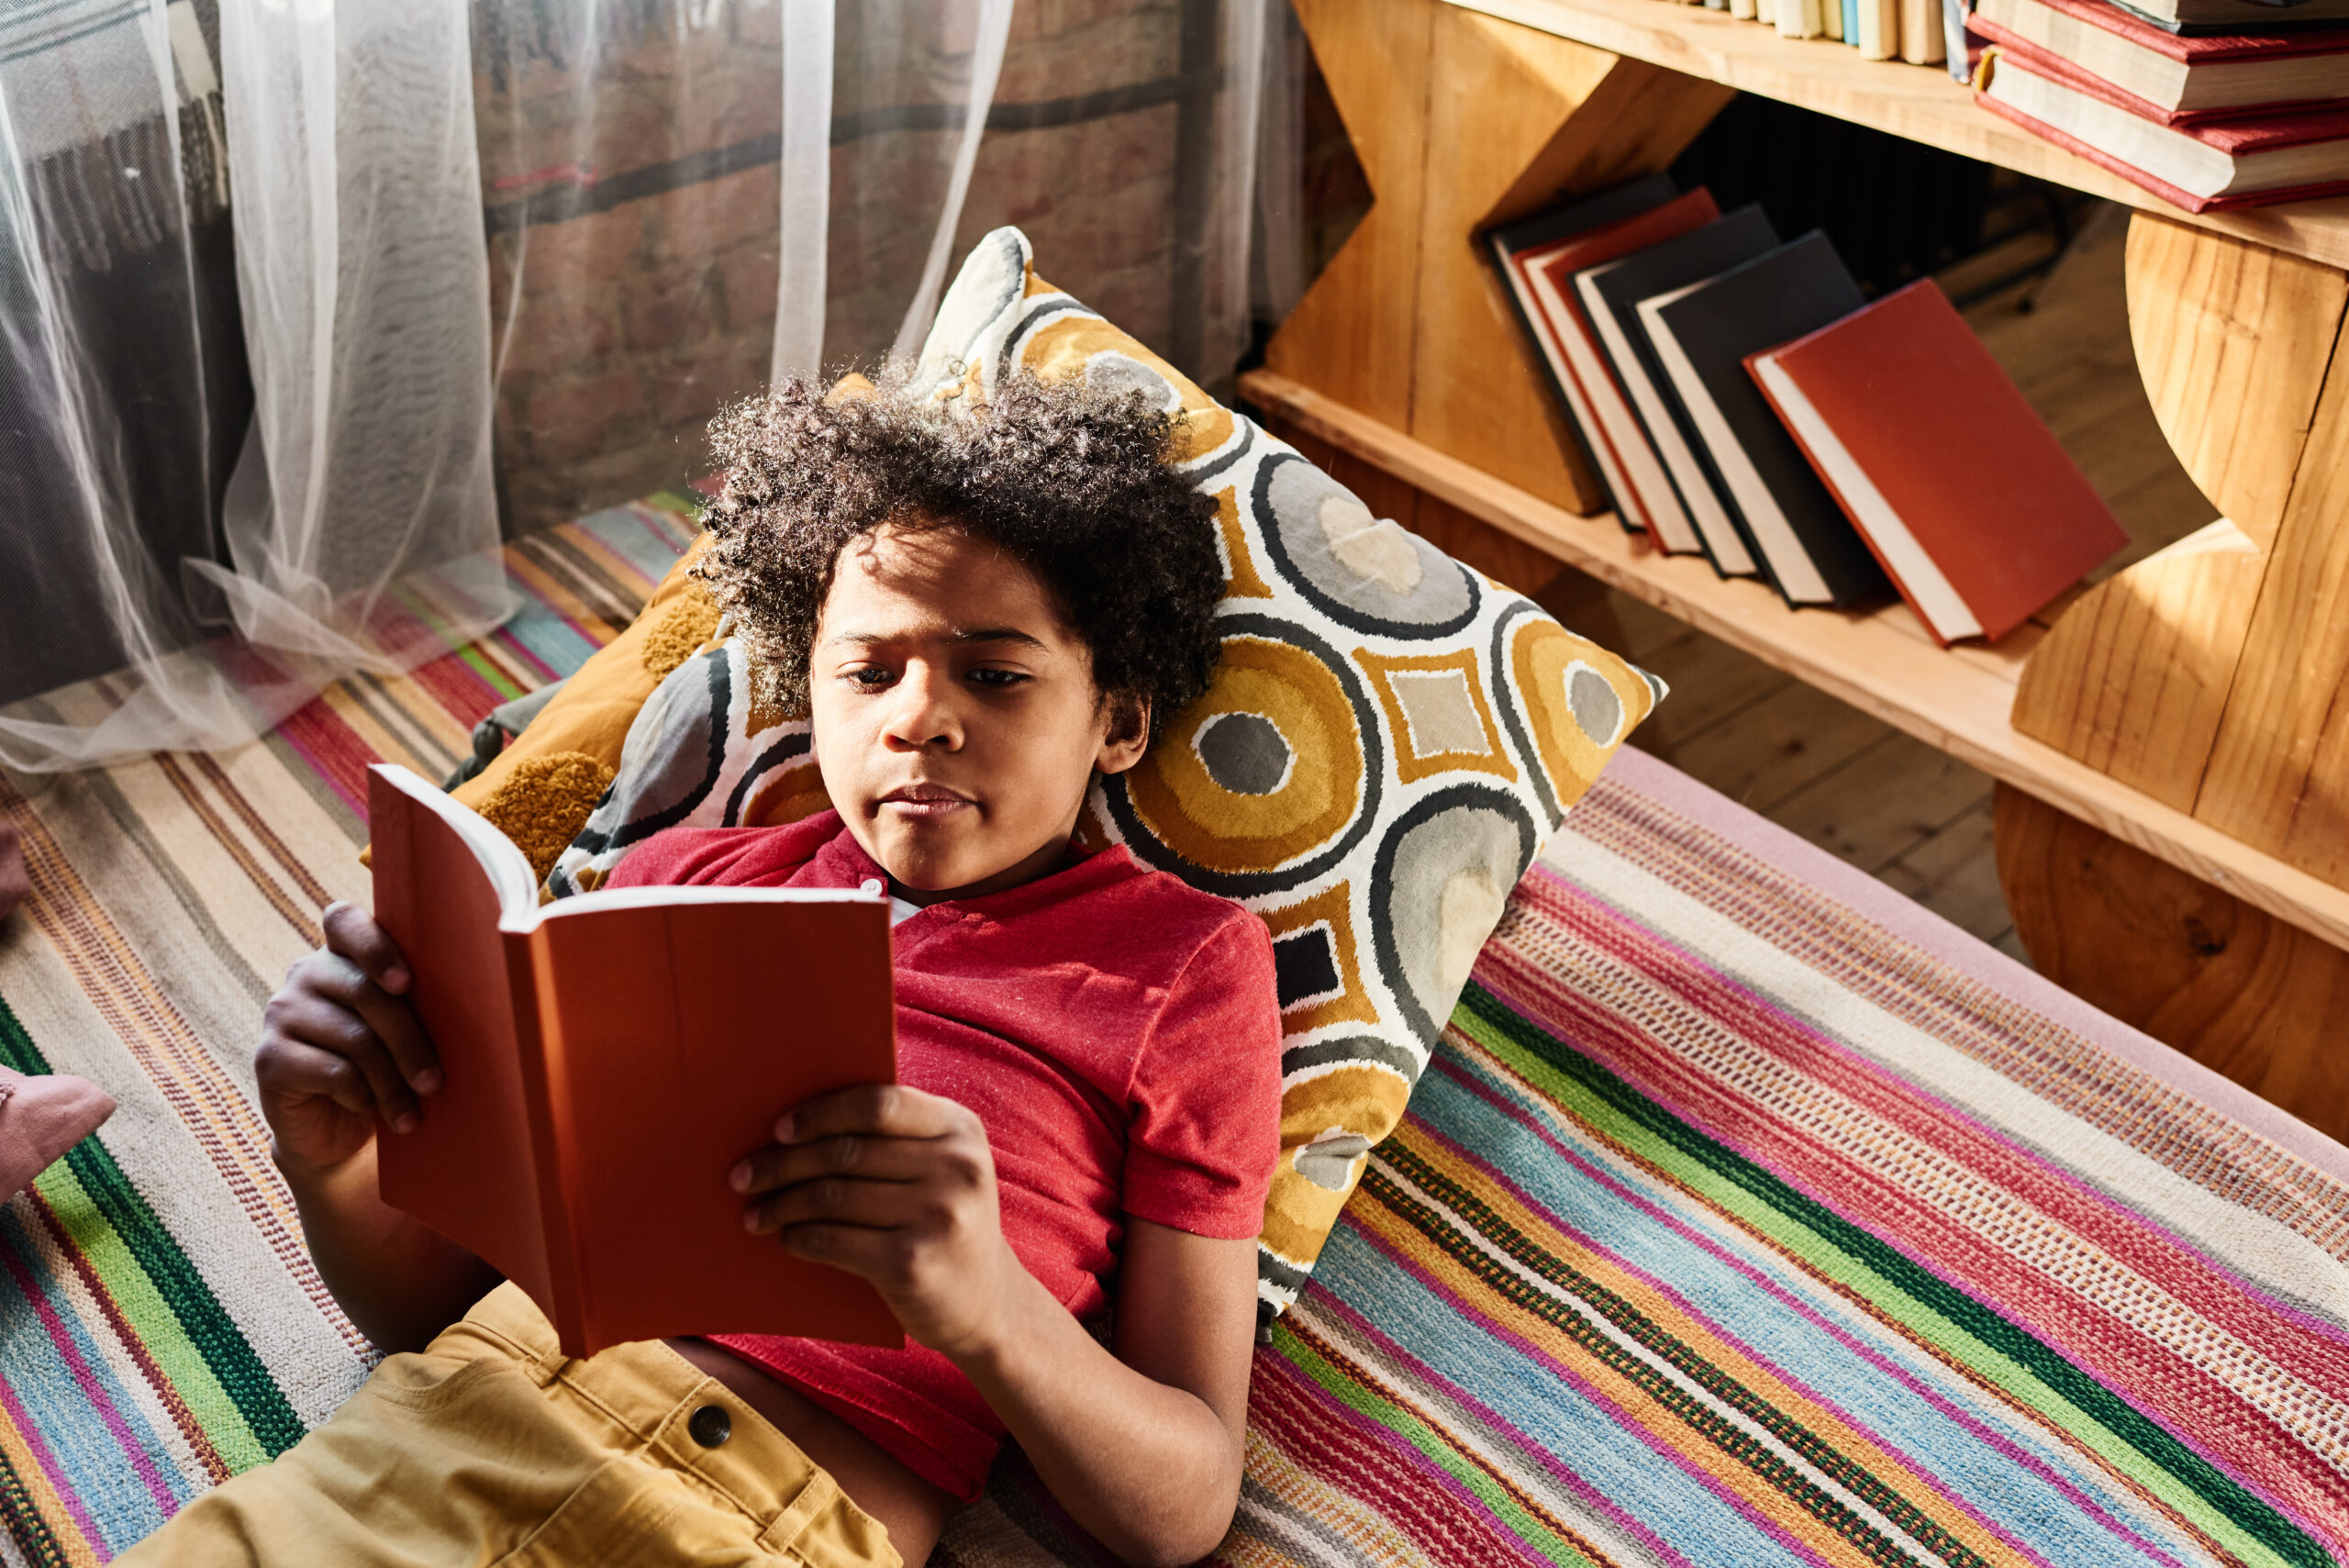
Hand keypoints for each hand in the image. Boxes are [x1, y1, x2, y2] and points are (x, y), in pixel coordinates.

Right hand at [257, 902, 442, 1176]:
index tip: (406, 983)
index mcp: (341, 954)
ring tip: (412, 1114)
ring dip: (392, 1081)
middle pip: (365, 992)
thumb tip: (481, 996)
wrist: (336, 1132)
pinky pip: (332, 1071)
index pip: (344, 920)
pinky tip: (371, 1110)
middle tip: (435, 1082)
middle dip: (409, 1041)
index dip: (375, 946)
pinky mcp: (269, 1057)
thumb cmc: (386, 1069)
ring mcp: (281, 1012)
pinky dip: (362, 1096)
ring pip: (354, 1039)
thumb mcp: (406, 1029)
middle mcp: (305, 974)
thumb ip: (420, 1001)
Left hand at [730, 1084, 1019, 1356]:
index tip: (779, 1130)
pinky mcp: (913, 1263)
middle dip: (784, 1163)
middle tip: (743, 1175)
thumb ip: (895, 1138)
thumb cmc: (943, 1224)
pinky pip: (833, 1240)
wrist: (987, 1305)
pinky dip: (799, 1238)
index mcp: (960, 1129)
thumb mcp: (943, 1169)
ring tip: (755, 1213)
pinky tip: (786, 1238)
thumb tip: (796, 1124)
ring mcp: (939, 1215)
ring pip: (832, 1196)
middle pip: (846, 1151)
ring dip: (781, 1204)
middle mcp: (956, 1167)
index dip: (821, 1113)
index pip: (878, 1103)